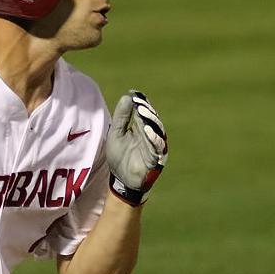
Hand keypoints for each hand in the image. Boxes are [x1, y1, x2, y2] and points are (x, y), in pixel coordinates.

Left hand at [106, 90, 167, 205]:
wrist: (121, 179)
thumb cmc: (119, 156)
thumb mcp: (116, 133)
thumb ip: (122, 116)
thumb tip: (127, 96)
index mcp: (140, 128)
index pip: (142, 112)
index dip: (139, 103)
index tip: (134, 94)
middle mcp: (149, 135)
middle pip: (150, 118)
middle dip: (145, 109)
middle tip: (138, 101)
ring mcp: (154, 145)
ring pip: (156, 129)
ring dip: (150, 120)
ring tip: (142, 111)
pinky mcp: (156, 157)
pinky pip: (157, 145)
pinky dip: (153, 137)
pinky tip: (148, 129)